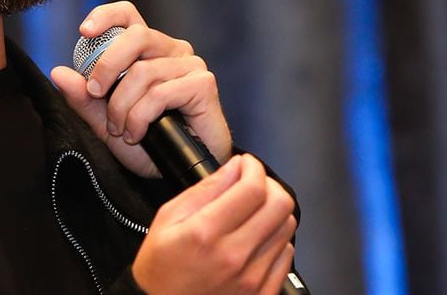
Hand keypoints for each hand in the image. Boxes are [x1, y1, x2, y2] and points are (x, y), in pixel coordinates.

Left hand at [49, 1, 232, 177]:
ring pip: (143, 72)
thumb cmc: (149, 144)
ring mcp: (190, 65)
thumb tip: (59, 72)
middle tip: (95, 92)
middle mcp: (172, 51)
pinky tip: (139, 133)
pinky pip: (160, 93)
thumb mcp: (105, 121)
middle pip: (136, 36)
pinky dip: (141, 117)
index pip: (129, 16)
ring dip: (123, 107)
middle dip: (108, 65)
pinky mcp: (203, 84)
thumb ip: (84, 98)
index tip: (84, 32)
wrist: (179, 172)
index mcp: (149, 50)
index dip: (106, 16)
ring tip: (121, 130)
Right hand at [133, 154, 297, 293]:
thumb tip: (234, 168)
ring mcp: (252, 278)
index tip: (246, 164)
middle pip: (280, 205)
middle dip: (269, 185)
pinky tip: (255, 239)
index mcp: (205, 233)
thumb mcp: (167, 219)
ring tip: (251, 213)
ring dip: (272, 212)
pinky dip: (275, 240)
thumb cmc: (160, 268)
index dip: (254, 168)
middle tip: (252, 184)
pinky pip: (286, 255)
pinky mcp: (262, 293)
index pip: (253, 189)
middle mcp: (233, 256)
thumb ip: (204, 190)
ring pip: (287, 227)